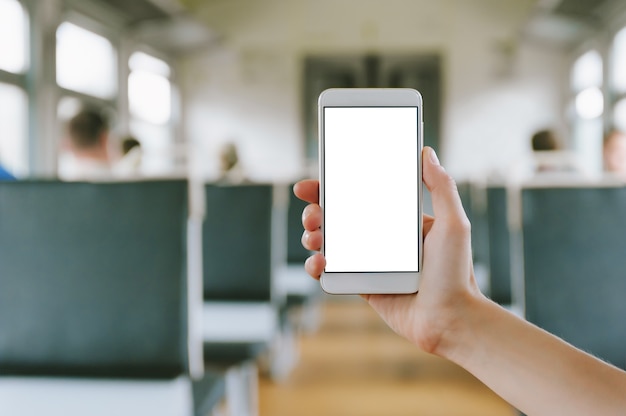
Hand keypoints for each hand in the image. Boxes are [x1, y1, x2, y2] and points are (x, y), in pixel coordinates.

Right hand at [293, 146, 483, 355]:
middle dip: (317, 211)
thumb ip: (441, 187)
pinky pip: (332, 272)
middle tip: (312, 213)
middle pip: (339, 217)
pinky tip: (319, 262)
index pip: (362, 196)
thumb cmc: (456, 273)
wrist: (451, 320)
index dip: (335, 187)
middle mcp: (381, 239)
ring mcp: (370, 262)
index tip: (315, 181)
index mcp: (399, 221)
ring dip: (313, 235)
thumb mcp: (453, 224)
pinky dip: (317, 266)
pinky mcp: (363, 285)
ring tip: (313, 237)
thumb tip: (426, 153)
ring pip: (330, 242)